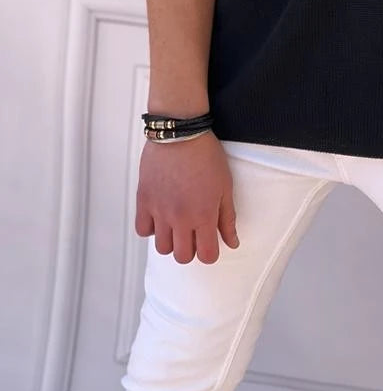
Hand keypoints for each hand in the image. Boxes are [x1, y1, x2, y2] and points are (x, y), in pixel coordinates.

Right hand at [134, 129, 238, 264]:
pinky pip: (142, 230)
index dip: (210, 253)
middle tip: (194, 233)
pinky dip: (151, 228)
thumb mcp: (225, 186)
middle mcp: (180, 218)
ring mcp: (160, 211)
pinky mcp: (143, 201)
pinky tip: (160, 216)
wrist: (179, 134)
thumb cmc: (206, 156)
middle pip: (182, 256)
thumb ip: (227, 218)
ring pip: (162, 248)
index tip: (210, 243)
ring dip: (171, 241)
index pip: (206, 255)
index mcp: (203, 215)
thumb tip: (232, 242)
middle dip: (191, 249)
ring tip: (177, 224)